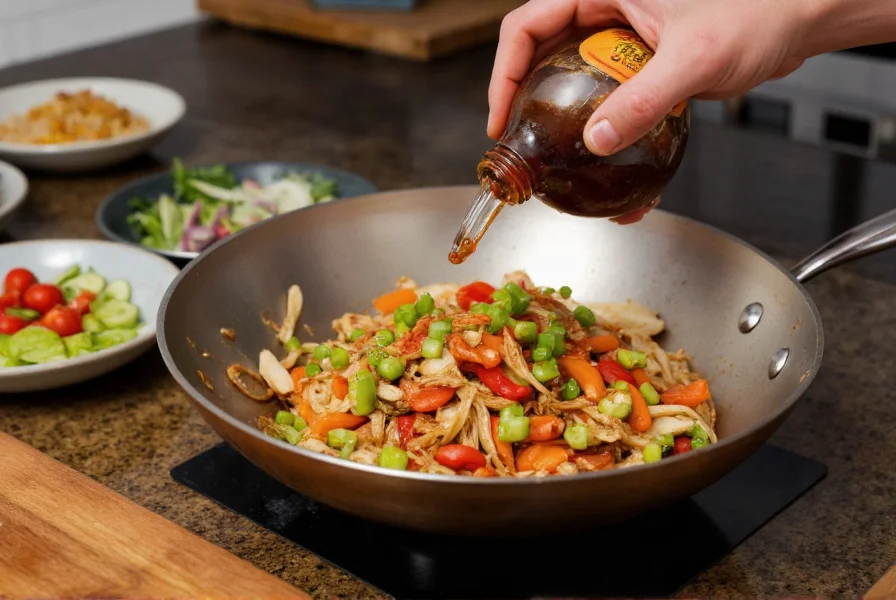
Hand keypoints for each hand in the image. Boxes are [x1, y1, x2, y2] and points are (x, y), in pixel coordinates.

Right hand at [487, 0, 816, 156]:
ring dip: (562, 118)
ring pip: (571, 77)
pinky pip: (608, 95)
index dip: (504, 73)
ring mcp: (622, 38)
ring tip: (553, 157)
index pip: (527, 25)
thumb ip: (642, 100)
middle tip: (518, 141)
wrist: (797, 21)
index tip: (500, 117)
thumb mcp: (693, 57)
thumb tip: (597, 140)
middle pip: (540, 53)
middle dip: (524, 99)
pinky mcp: (642, 63)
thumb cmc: (759, 11)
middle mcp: (606, 9)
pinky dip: (604, 127)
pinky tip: (610, 160)